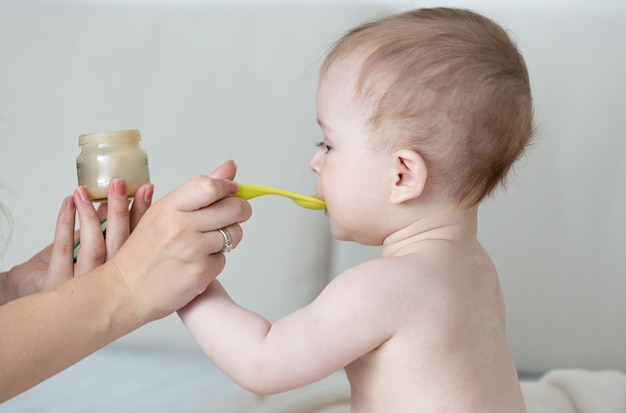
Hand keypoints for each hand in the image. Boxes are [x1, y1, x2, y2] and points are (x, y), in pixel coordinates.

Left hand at [1, 180, 152, 301]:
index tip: (145, 189)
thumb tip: (114, 199)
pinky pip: (63, 248)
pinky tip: (68, 204)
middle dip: (121, 209)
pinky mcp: (57, 280)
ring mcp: (83, 282)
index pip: (139, 240)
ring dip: (90, 214)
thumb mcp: (90, 246)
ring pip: (93, 246)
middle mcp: (108, 281)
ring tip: (84, 191)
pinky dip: (66, 222)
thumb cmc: (65, 271)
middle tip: (119, 184)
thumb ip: (104, 228)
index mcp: (123, 271)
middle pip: (120, 242)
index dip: (143, 213)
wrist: (35, 293)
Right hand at [108, 160, 251, 321]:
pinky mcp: (201, 273)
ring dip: (228, 237)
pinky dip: (215, 260)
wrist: (125, 290)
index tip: (228, 192)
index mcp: (169, 207)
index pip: (210, 186)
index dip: (226, 187)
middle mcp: (181, 227)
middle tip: (234, 214)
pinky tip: (197, 261)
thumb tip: (230, 167)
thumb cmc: (144, 249)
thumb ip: (199, 189)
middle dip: (240, 210)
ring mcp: (192, 251)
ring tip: (208, 241)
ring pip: (234, 234)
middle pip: (233, 209)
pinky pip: (224, 259)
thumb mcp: (163, 212)